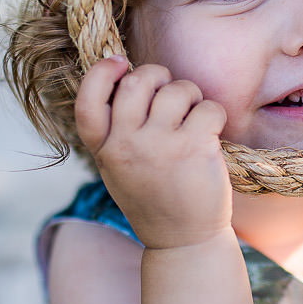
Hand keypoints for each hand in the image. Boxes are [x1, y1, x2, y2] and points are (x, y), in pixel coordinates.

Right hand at [76, 56, 232, 248]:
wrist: (182, 241)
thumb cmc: (153, 197)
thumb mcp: (118, 167)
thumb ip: (116, 129)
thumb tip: (128, 76)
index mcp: (103, 149)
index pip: (87, 100)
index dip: (100, 72)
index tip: (119, 62)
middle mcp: (126, 145)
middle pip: (136, 82)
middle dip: (157, 75)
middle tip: (169, 91)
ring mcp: (160, 146)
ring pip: (177, 90)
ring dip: (190, 95)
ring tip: (192, 117)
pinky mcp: (194, 148)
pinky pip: (208, 107)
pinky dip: (214, 114)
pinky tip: (211, 133)